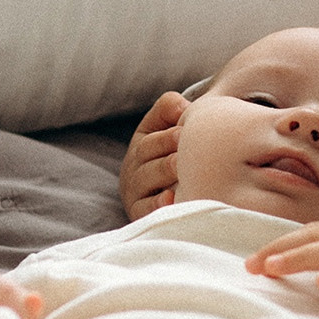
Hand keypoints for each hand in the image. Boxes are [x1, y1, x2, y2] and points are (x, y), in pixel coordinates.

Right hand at [119, 91, 188, 219]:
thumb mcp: (162, 127)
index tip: (184, 132)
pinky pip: (146, 210)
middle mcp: (134, 169)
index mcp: (141, 146)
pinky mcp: (140, 213)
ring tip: (181, 168)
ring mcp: (136, 192)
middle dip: (166, 154)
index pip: (149, 141)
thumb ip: (168, 109)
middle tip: (183, 150)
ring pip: (147, 182)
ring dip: (164, 174)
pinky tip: (171, 199)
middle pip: (148, 160)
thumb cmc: (168, 154)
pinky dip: (157, 205)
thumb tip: (182, 105)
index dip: (165, 137)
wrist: (155, 192)